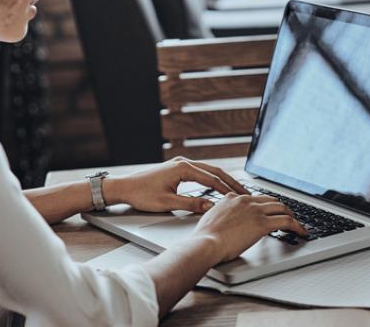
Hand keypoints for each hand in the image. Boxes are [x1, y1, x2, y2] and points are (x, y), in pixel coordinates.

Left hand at [102, 157, 250, 212]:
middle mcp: (183, 163)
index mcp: (183, 168)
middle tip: (246, 192)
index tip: (241, 197)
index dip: (228, 189)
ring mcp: (180, 164)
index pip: (212, 179)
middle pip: (214, 171)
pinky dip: (212, 179)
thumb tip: (211, 206)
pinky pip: (200, 172)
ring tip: (236, 190)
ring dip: (222, 180)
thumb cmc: (141, 194)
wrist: (123, 187)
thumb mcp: (167, 203)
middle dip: (231, 182)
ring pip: (208, 170)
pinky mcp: (177, 169)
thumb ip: (191, 204)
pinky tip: (218, 186)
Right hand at [194, 193, 308, 262]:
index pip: (255, 198)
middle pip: (271, 200)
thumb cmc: (205, 237)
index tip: (269, 211)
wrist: (206, 243)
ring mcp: (255, 211)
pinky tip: (301, 232)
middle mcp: (245, 200)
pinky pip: (287, 221)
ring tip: (297, 224)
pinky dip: (297, 226)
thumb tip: (225, 222)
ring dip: (292, 215)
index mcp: (233, 198)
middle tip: (287, 216)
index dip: (265, 205)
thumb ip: (221, 215)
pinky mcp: (262, 224)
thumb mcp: (211, 218)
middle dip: (281, 208)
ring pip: (282, 208)